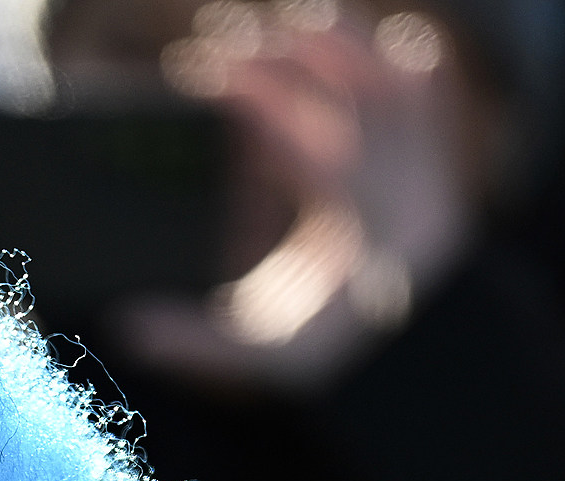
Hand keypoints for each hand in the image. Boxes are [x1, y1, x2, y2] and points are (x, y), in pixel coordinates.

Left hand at [115, 1, 483, 393]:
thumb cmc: (333, 352)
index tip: (205, 74)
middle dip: (287, 61)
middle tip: (242, 32)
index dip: (245, 97)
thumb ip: (188, 339)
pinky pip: (436, 117)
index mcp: (311, 201)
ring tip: (307, 20)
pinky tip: (407, 46)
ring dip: (345, 52)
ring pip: (372, 91)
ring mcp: (400, 170)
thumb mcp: (246, 348)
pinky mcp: (441, 177)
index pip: (273, 134)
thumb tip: (122, 326)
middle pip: (320, 98)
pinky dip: (427, 81)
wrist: (406, 362)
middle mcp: (356, 175)